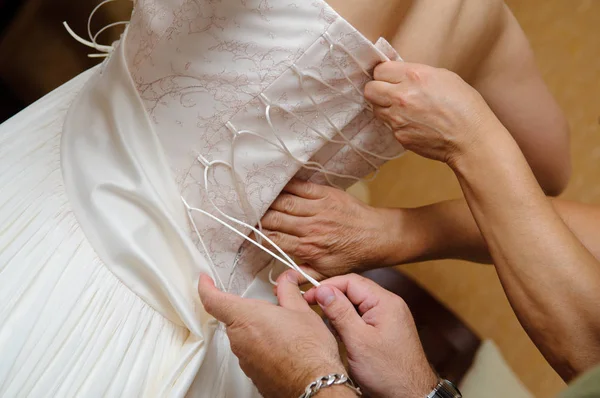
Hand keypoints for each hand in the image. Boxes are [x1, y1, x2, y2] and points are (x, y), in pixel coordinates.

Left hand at [198, 273, 347, 397]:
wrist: (314, 383)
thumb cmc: (308, 350)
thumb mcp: (301, 310)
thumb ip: (288, 291)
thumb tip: (286, 281)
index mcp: (246, 317)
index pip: (213, 300)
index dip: (206, 288)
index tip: (205, 281)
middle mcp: (240, 339)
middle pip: (234, 319)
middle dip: (251, 312)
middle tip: (273, 309)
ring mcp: (245, 359)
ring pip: (245, 337)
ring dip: (259, 331)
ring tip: (285, 331)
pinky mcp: (253, 374)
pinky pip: (253, 355)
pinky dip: (264, 348)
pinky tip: (284, 348)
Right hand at [260, 179, 401, 278]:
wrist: (377, 237)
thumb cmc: (352, 256)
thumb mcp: (326, 274)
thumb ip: (300, 275)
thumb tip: (278, 281)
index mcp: (308, 248)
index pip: (273, 240)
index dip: (256, 236)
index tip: (246, 233)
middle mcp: (310, 227)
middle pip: (273, 218)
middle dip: (257, 216)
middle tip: (245, 213)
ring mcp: (318, 208)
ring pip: (283, 201)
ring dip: (267, 200)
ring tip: (256, 199)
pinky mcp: (326, 193)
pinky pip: (299, 186)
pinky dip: (285, 185)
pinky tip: (275, 186)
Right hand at [304, 273, 437, 397]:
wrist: (411, 395)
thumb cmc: (389, 372)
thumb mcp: (358, 341)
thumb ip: (340, 312)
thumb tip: (322, 290)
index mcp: (385, 302)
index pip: (350, 281)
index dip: (327, 287)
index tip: (309, 297)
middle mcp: (389, 304)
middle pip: (353, 291)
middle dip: (333, 300)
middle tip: (314, 312)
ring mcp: (389, 316)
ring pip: (356, 304)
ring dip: (340, 313)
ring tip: (331, 330)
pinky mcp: (386, 328)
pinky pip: (362, 317)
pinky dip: (349, 323)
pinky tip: (342, 337)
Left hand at [365, 61, 506, 165]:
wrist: (470, 139)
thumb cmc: (464, 106)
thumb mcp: (443, 77)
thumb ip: (417, 74)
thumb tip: (400, 75)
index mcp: (413, 76)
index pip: (379, 70)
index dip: (385, 74)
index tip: (391, 77)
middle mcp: (401, 96)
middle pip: (369, 89)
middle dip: (378, 89)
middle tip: (390, 92)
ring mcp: (397, 118)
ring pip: (375, 108)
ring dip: (384, 107)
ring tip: (403, 109)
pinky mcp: (399, 136)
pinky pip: (388, 126)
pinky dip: (397, 123)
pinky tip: (413, 123)